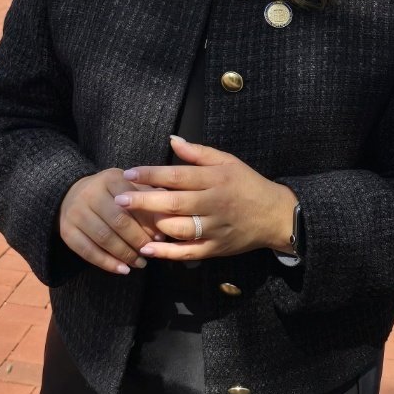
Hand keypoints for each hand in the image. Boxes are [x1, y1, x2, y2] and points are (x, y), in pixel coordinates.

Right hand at [58, 168, 162, 276]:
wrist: (71, 194)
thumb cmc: (110, 192)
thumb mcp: (128, 186)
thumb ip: (148, 197)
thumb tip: (168, 217)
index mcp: (110, 178)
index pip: (132, 202)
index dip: (147, 221)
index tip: (161, 236)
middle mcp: (90, 193)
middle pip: (118, 221)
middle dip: (137, 239)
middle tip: (150, 252)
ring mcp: (76, 212)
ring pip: (104, 237)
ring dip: (125, 254)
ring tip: (140, 263)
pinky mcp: (66, 231)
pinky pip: (88, 251)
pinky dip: (107, 263)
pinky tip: (122, 270)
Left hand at [116, 135, 296, 260]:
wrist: (274, 215)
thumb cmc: (247, 184)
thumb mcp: (227, 161)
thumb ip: (198, 153)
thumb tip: (172, 140)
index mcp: (215, 179)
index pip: (178, 176)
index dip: (151, 175)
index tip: (129, 174)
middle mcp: (214, 203)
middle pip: (174, 203)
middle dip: (144, 201)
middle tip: (119, 199)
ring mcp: (215, 228)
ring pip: (179, 228)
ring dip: (153, 226)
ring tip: (132, 222)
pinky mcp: (216, 249)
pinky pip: (188, 252)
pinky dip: (166, 253)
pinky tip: (147, 249)